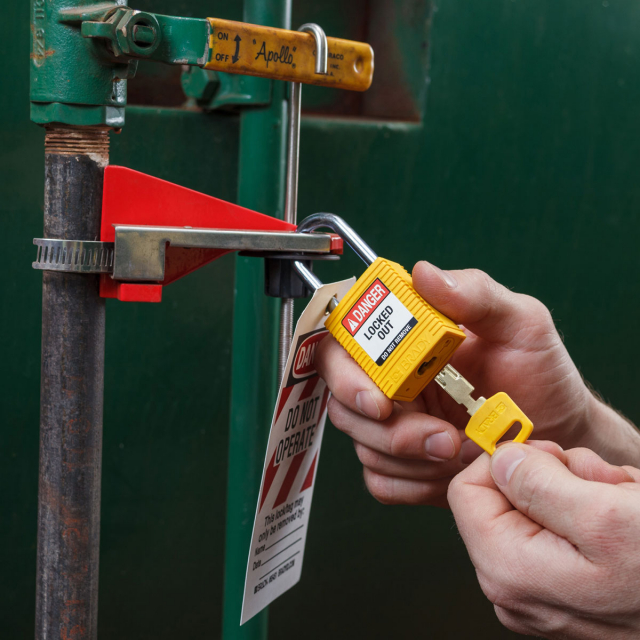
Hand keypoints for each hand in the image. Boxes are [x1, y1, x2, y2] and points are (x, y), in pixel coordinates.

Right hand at [315, 262, 639, 506]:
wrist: (560, 435)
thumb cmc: (539, 373)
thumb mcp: (520, 322)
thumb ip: (475, 294)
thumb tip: (422, 273)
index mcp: (405, 340)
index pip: (343, 344)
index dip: (344, 373)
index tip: (379, 400)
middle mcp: (390, 379)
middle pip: (342, 401)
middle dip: (387, 429)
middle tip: (440, 437)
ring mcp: (394, 423)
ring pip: (362, 444)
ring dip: (408, 457)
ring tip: (461, 449)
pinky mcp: (403, 464)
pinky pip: (380, 480)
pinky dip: (411, 483)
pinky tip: (449, 472)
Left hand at [448, 442, 639, 637]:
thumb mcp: (605, 515)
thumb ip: (537, 483)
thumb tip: (498, 459)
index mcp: (508, 569)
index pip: (467, 490)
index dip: (506, 463)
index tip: (551, 460)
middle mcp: (513, 586)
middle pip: (504, 497)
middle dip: (555, 478)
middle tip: (603, 486)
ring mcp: (538, 591)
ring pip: (538, 507)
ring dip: (582, 492)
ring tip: (622, 504)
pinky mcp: (563, 588)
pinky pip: (562, 529)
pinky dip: (593, 514)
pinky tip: (626, 523)